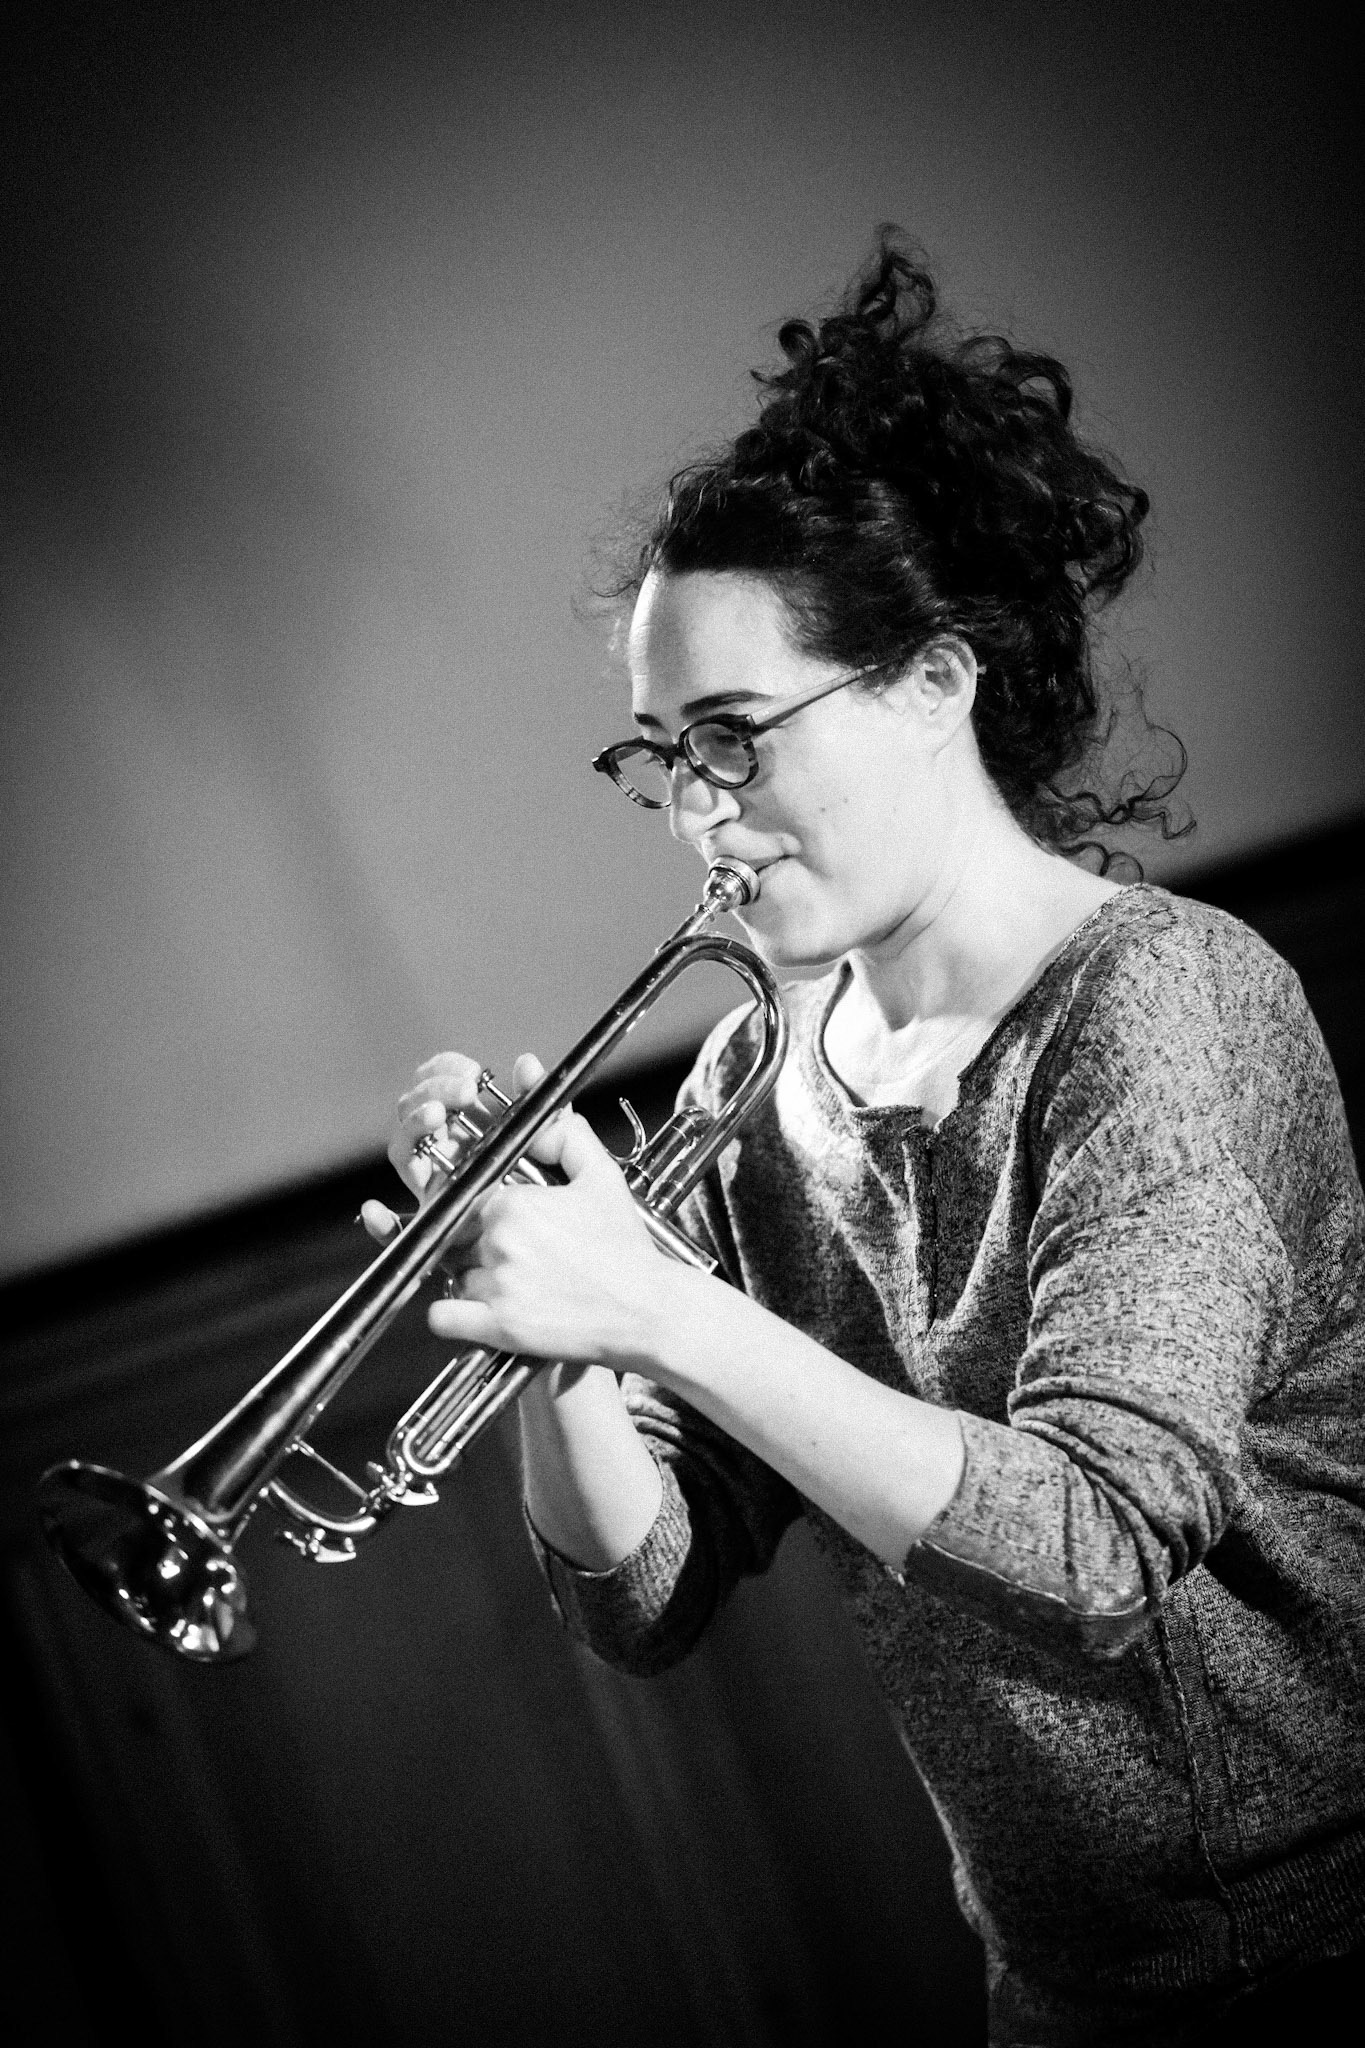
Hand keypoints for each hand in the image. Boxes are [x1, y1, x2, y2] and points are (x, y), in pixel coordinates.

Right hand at [360, 1049, 539, 1250]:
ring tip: (436, 1115)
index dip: (444, 1071)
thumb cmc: (550, 1192)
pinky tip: (375, 1213)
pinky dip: (381, 1223)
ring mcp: (434, 1188)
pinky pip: (398, 1229)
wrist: (556, 1246)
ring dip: (413, 1127)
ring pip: (404, 1151)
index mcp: (466, 1129)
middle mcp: (442, 1154)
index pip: (437, 1088)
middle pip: (416, 1111)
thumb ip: (540, 1102)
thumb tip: (527, 1063)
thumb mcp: (550, 1143)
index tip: (471, 1070)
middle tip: (467, 1090)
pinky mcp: (433, 1227)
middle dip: (434, 1090)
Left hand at [426, 1097, 671, 1369]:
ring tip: (512, 1283)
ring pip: (454, 1276)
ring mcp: (496, 1286)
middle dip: (473, 1243)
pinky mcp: (499, 1327)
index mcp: (512, 1203)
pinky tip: (474, 1311)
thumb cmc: (626, 1248)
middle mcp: (499, 1241)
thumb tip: (550, 1111)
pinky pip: (443, 1317)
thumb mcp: (603, 1179)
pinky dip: (450, 1315)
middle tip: (508, 1254)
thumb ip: (568, 1137)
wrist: (647, 1309)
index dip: (476, 1210)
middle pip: (454, 1237)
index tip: (494, 1222)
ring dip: (471, 1279)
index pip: (464, 1198)